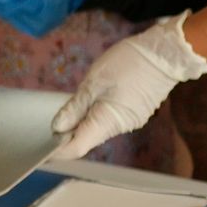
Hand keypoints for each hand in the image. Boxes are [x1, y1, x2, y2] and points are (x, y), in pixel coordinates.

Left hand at [49, 14, 206, 160]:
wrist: (165, 54)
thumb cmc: (128, 63)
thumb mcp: (93, 82)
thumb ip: (74, 108)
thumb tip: (58, 128)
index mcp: (107, 122)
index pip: (77, 148)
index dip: (58, 151)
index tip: (42, 151)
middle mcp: (120, 127)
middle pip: (87, 139)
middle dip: (69, 135)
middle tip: (52, 123)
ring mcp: (131, 122)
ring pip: (98, 128)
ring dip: (83, 122)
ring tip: (73, 106)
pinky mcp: (136, 113)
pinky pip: (110, 120)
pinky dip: (97, 115)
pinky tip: (92, 100)